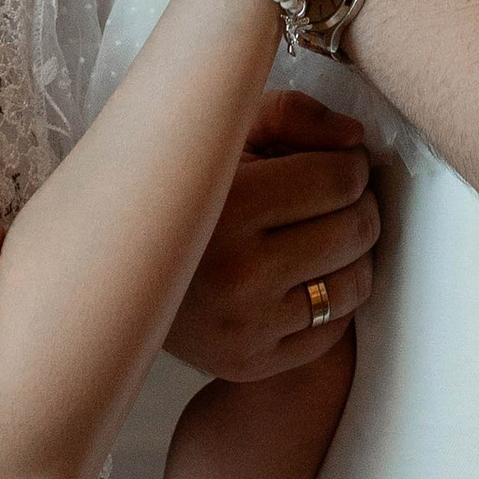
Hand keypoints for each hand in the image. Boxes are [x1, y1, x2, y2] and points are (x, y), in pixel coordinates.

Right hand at [165, 91, 380, 383]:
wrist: (118, 270)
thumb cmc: (184, 190)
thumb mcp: (223, 135)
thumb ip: (292, 114)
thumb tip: (356, 138)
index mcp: (230, 204)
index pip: (342, 179)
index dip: (351, 164)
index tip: (337, 162)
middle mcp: (237, 272)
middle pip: (356, 229)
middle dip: (360, 205)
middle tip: (337, 197)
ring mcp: (244, 326)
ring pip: (355, 283)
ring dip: (355, 253)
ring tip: (327, 234)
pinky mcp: (248, 364)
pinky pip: (334, 330)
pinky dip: (334, 300)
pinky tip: (308, 276)